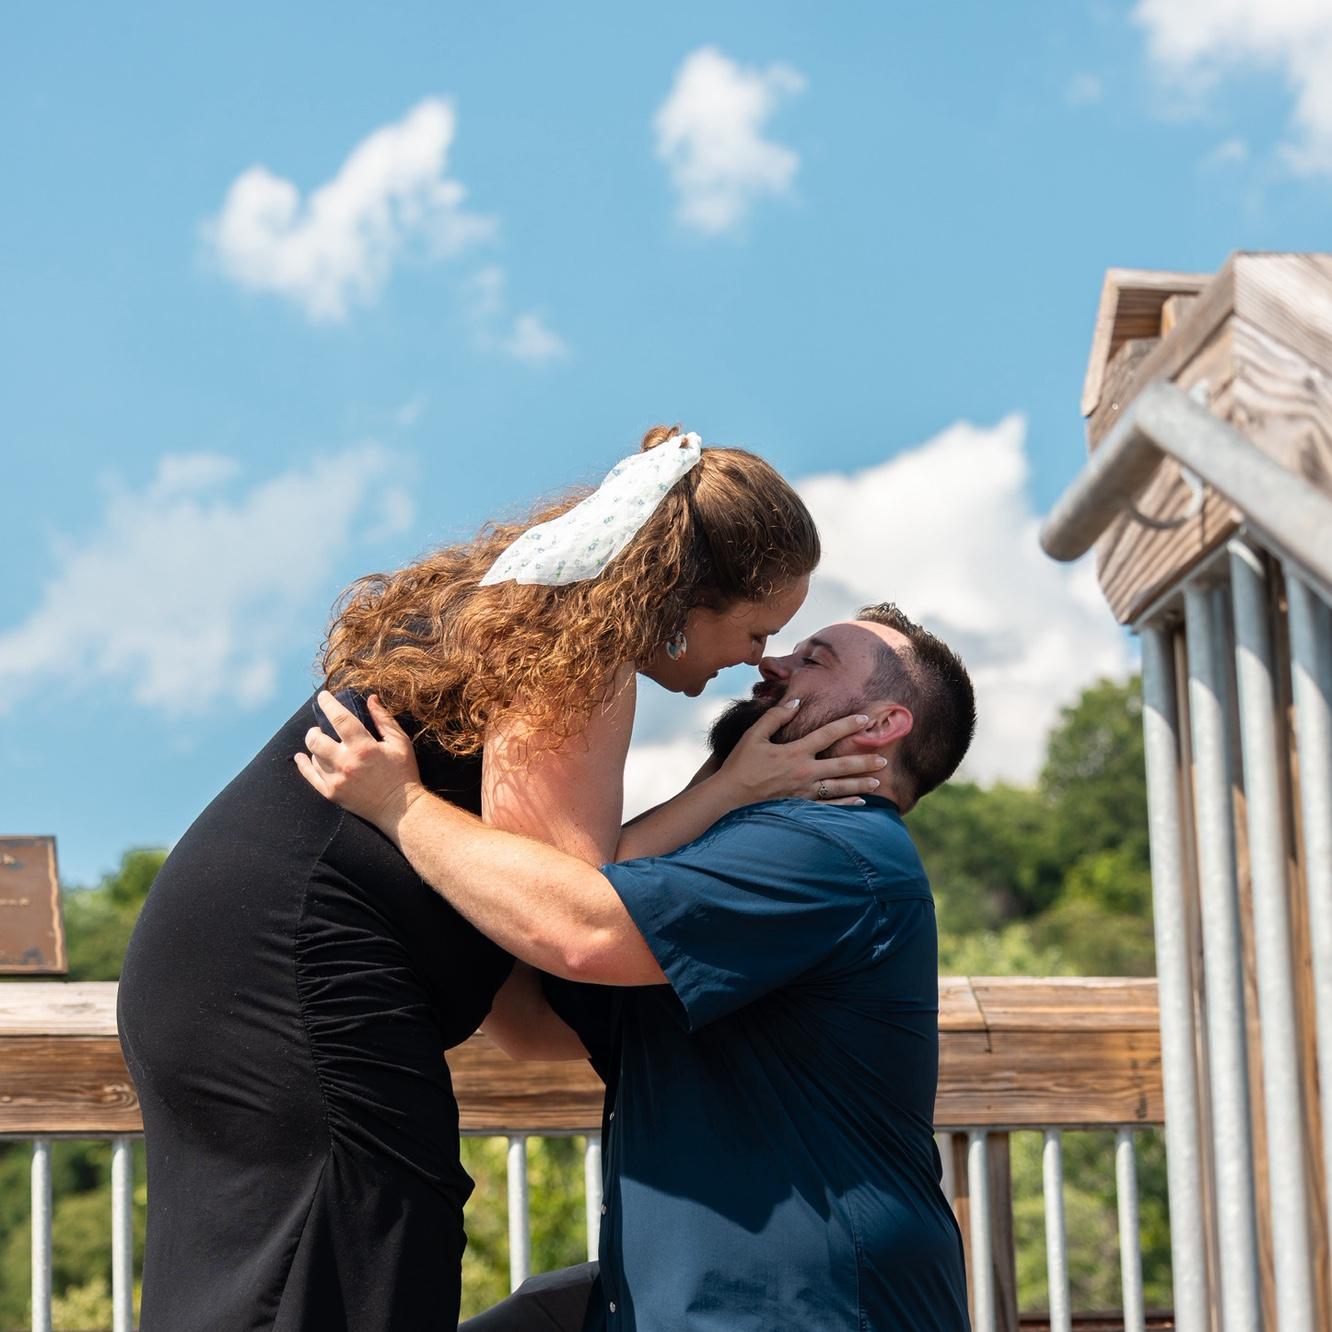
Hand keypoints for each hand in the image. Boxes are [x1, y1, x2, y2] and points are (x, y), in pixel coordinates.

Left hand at [295, 692, 425, 834]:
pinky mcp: (331, 794)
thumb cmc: (403, 773)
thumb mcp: (400, 743)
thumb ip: (384, 719)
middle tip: (320, 728)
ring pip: (313, 756)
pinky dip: (303, 764)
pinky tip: (302, 757)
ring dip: (315, 746)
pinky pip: (310, 776)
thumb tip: (370, 698)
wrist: (401, 810)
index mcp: (363, 747)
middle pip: (316, 739)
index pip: (338, 718)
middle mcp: (346, 762)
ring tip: (323, 745)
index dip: (328, 704)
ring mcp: (336, 779)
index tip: (323, 696)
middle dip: (314, 729)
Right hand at [715, 699, 887, 807]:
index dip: (847, 725)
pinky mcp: (799, 806)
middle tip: (884, 758)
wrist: (729, 796)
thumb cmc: (740, 764)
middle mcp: (804, 772)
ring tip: (878, 781)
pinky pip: (827, 806)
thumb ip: (775, 716)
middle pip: (841, 765)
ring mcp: (803, 792)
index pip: (827, 735)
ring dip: (860, 783)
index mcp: (794, 752)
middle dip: (864, 761)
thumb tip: (796, 702)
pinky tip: (860, 803)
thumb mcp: (753, 735)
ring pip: (838, 787)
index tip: (865, 719)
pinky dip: (845, 805)